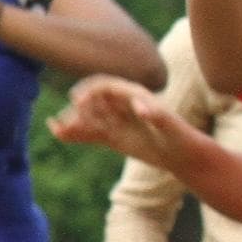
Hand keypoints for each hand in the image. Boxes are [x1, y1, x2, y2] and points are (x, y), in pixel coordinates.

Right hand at [50, 76, 192, 168]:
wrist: (185, 155)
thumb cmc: (182, 137)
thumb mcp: (171, 127)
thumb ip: (157, 116)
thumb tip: (143, 110)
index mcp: (134, 95)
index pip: (106, 86)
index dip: (90, 91)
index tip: (78, 101)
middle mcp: (122, 105)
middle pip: (93, 100)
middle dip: (79, 108)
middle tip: (71, 120)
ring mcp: (116, 121)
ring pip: (89, 118)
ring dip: (73, 121)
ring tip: (56, 128)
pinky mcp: (113, 136)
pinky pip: (91, 134)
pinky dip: (76, 134)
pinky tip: (60, 135)